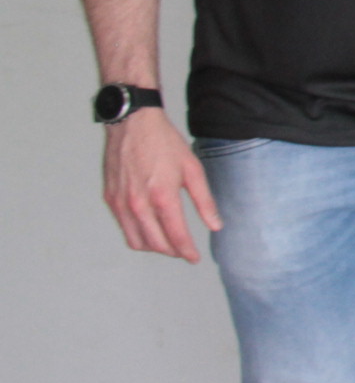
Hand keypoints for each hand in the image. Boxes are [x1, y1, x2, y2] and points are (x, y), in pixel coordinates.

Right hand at [102, 109, 221, 261]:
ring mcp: (120, 203)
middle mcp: (138, 204)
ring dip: (153, 247)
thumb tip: (215, 225)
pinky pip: (123, 227)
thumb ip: (204, 201)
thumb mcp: (192, 169)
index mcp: (162, 196)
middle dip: (172, 251)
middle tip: (183, 251)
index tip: (194, 258)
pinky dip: (137, 235)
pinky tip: (150, 228)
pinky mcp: (110, 199)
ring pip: (136, 241)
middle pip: (155, 244)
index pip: (175, 236)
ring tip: (168, 242)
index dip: (186, 251)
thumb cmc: (164, 143)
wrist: (133, 124)